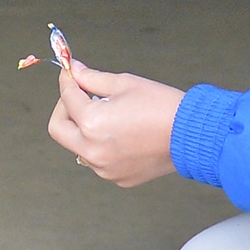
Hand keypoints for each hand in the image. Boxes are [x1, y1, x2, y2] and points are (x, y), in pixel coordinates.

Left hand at [47, 59, 184, 187]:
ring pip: (78, 147)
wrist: (191, 134)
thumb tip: (75, 71)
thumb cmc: (162, 107)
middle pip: (59, 129)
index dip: (67, 81)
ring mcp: (105, 168)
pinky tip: (120, 133)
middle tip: (79, 97)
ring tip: (106, 114)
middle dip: (64, 109)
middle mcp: (93, 151)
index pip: (67, 98)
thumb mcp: (124, 84)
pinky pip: (98, 161)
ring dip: (82, 130)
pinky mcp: (118, 178)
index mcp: (92, 123)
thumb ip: (92, 78)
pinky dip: (101, 146)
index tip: (70, 74)